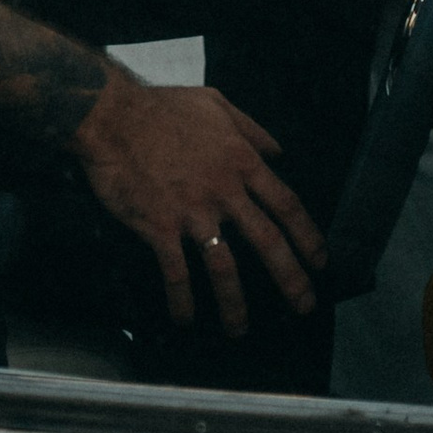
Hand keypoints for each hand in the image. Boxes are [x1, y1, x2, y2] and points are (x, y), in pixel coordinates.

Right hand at [70, 68, 325, 335]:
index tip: (319, 261)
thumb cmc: (163, 107)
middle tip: (304, 305)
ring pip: (225, 268)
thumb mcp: (217, 103)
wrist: (113, 116)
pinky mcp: (161, 228)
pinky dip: (182, 301)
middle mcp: (223, 190)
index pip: (285, 204)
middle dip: (290, 277)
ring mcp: (193, 212)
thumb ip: (251, 128)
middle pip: (267, 241)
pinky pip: (177, 274)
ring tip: (240, 329)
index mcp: (240, 160)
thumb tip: (278, 152)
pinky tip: (185, 319)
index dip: (307, 235)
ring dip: (235, 304)